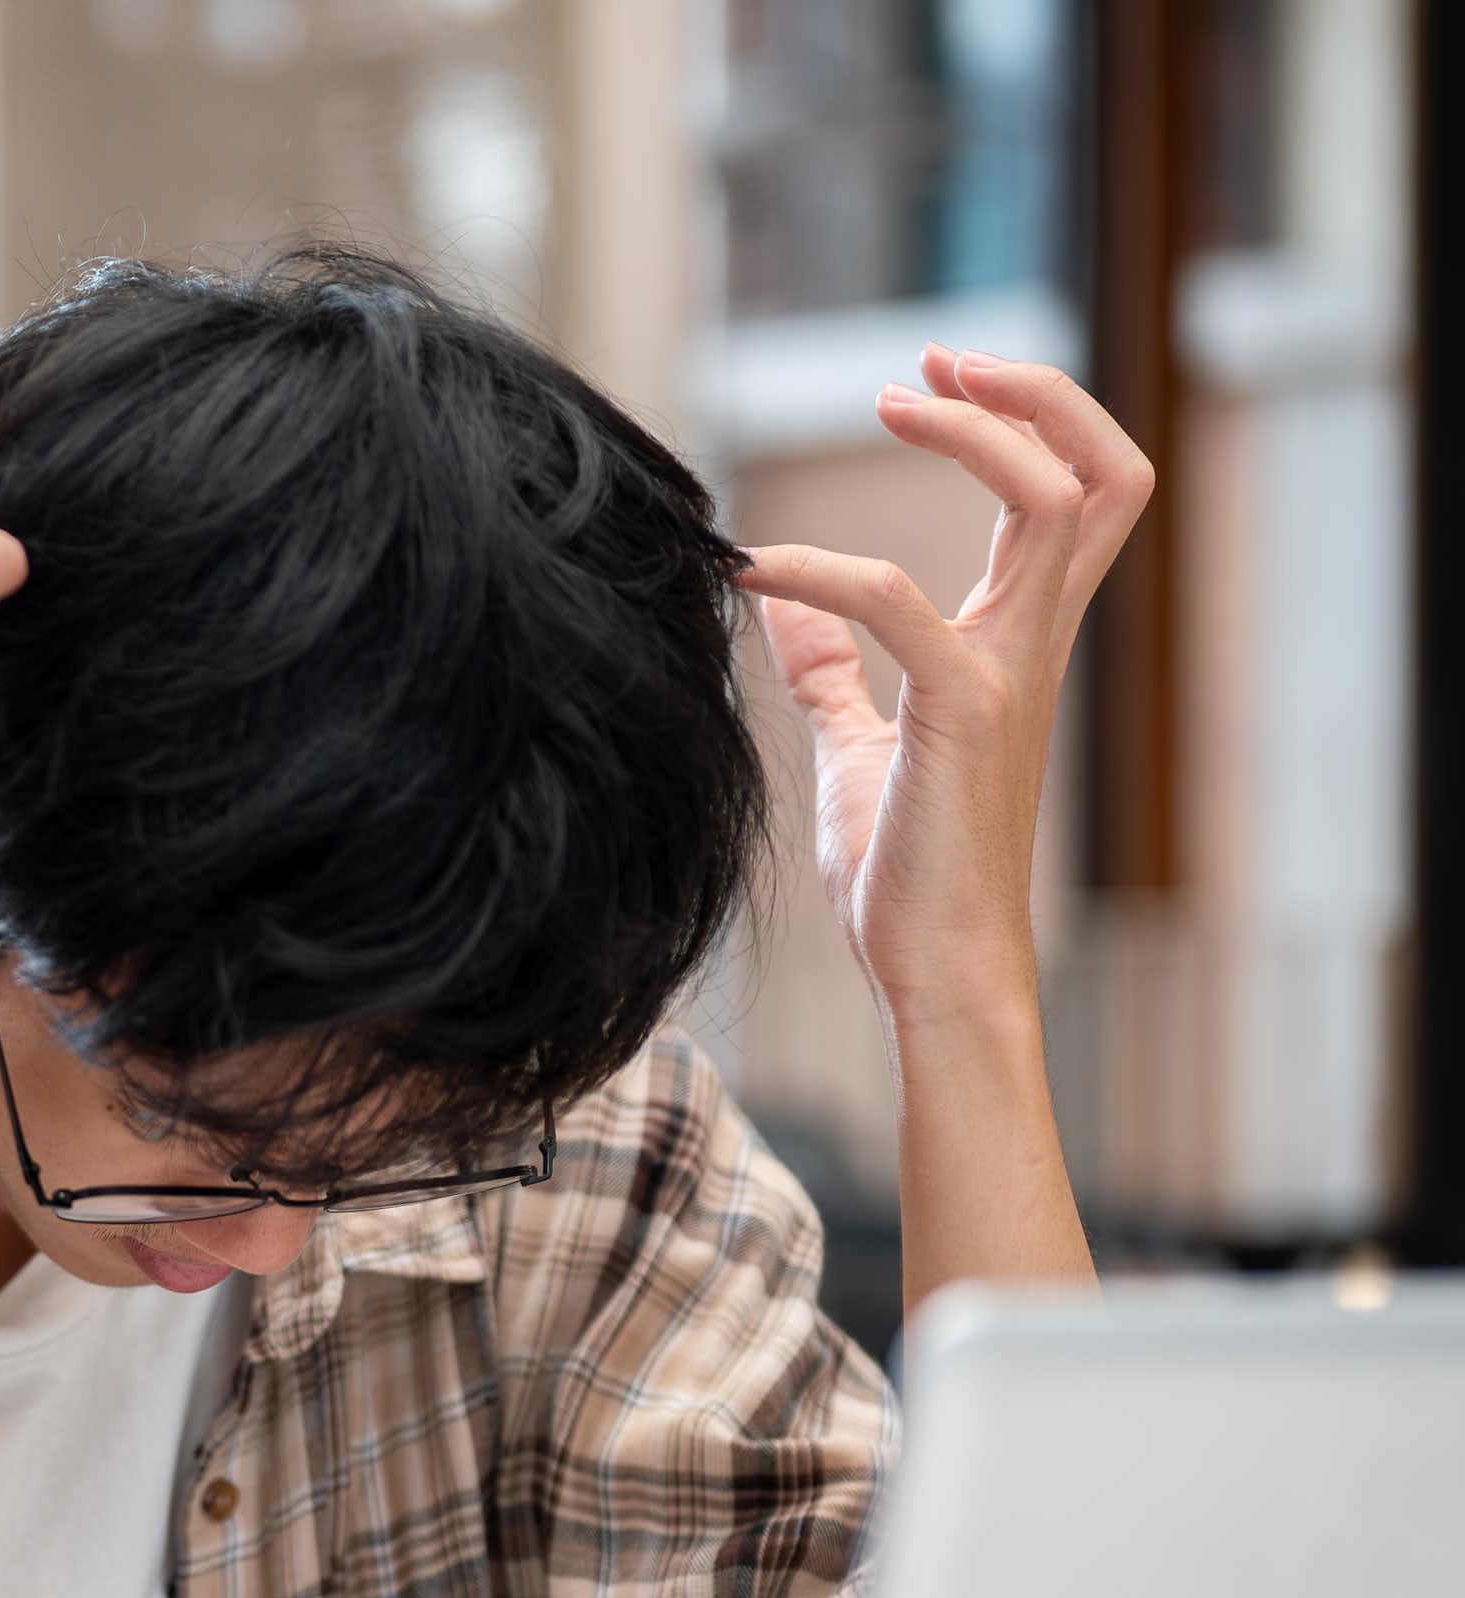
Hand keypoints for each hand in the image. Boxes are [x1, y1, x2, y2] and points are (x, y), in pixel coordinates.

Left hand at [735, 346, 1153, 1033]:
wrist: (931, 972)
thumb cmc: (904, 876)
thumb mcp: (855, 750)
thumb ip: (829, 674)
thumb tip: (781, 607)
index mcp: (1017, 646)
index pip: (1072, 497)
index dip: (1022, 419)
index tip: (934, 378)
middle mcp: (1032, 647)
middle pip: (1101, 474)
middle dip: (1032, 394)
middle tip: (934, 362)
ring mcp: (1010, 678)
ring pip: (1059, 503)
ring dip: (978, 432)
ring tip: (893, 400)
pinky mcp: (963, 718)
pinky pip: (902, 603)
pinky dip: (827, 570)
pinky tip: (758, 572)